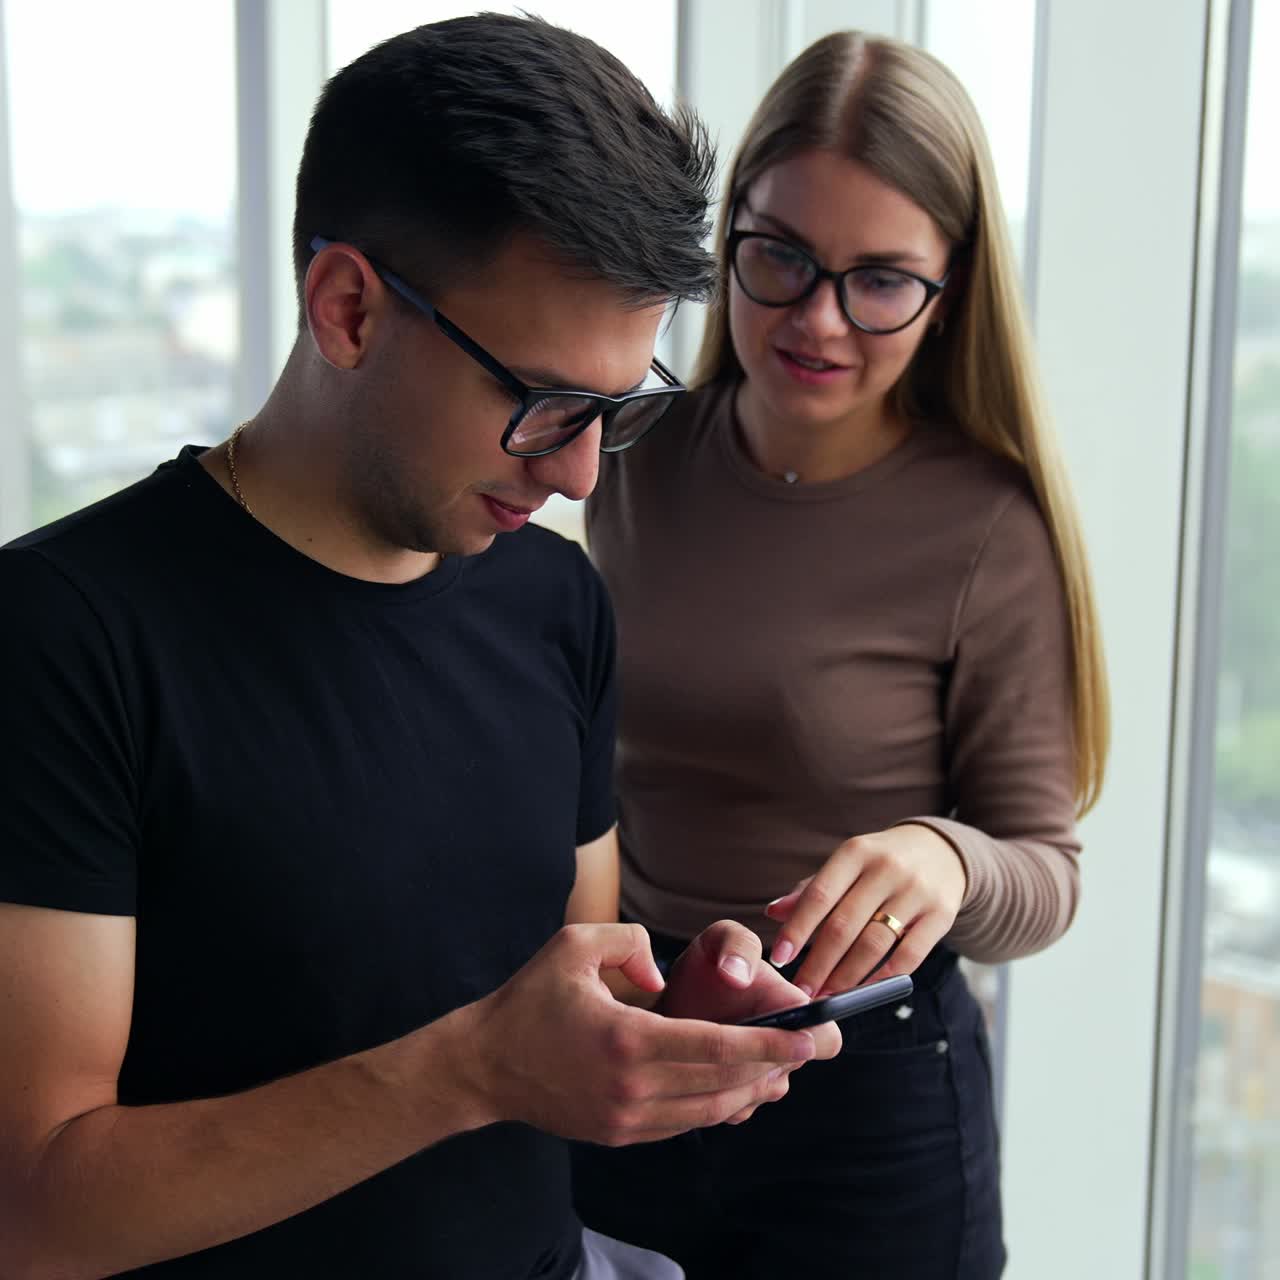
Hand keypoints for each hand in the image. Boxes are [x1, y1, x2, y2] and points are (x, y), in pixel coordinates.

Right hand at [463, 922, 822, 1145]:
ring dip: (751, 1092)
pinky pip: (684, 1123)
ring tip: (782, 1070)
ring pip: (709, 1111)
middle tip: (809, 1050)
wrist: (485, 1066)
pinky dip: (717, 1107)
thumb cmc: (529, 1002)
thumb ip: (626, 940)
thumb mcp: (573, 946)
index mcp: (627, 1040)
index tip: (806, 1038)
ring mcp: (628, 1118)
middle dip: (773, 1068)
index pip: (717, 1048)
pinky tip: (736, 1089)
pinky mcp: (621, 1132)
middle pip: (723, 1085)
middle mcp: (633, 1087)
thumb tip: (663, 971)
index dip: (768, 1044)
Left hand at [765, 824, 966, 997]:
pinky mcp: (941, 914)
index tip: (778, 958)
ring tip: (826, 997)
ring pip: (874, 944)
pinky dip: (882, 978)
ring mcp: (916, 891)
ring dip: (846, 978)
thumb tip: (773, 913)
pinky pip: (909, 956)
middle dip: (818, 964)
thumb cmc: (879, 865)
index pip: (819, 895)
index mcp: (856, 851)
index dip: (797, 929)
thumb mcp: (847, 865)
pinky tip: (863, 991)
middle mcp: (886, 868)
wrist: (942, 853)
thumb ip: (811, 890)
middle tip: (800, 992)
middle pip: (844, 925)